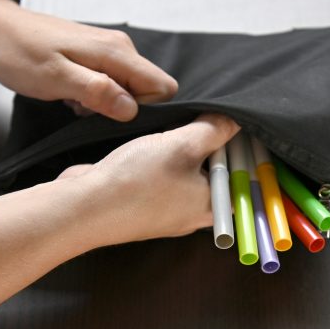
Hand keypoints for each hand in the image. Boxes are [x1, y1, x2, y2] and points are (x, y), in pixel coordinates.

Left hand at [0, 0, 177, 120]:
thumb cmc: (18, 53)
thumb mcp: (56, 78)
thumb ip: (96, 92)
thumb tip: (131, 109)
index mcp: (116, 52)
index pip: (162, 87)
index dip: (145, 110)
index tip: (112, 115)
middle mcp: (119, 48)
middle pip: (147, 90)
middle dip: (122, 109)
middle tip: (86, 109)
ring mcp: (108, 51)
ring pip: (128, 90)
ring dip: (105, 104)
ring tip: (73, 101)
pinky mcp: (96, 56)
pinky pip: (112, 84)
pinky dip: (94, 96)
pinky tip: (70, 95)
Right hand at [58, 114, 239, 246]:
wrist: (85, 207)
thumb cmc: (137, 181)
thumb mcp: (182, 146)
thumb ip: (213, 130)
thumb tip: (235, 118)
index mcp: (213, 207)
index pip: (243, 178)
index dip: (244, 149)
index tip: (237, 123)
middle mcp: (193, 212)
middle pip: (215, 173)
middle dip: (212, 145)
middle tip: (206, 116)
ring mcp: (166, 209)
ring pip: (187, 172)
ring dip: (184, 149)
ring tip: (180, 123)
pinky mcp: (143, 201)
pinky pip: (162, 175)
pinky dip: (162, 157)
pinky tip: (156, 138)